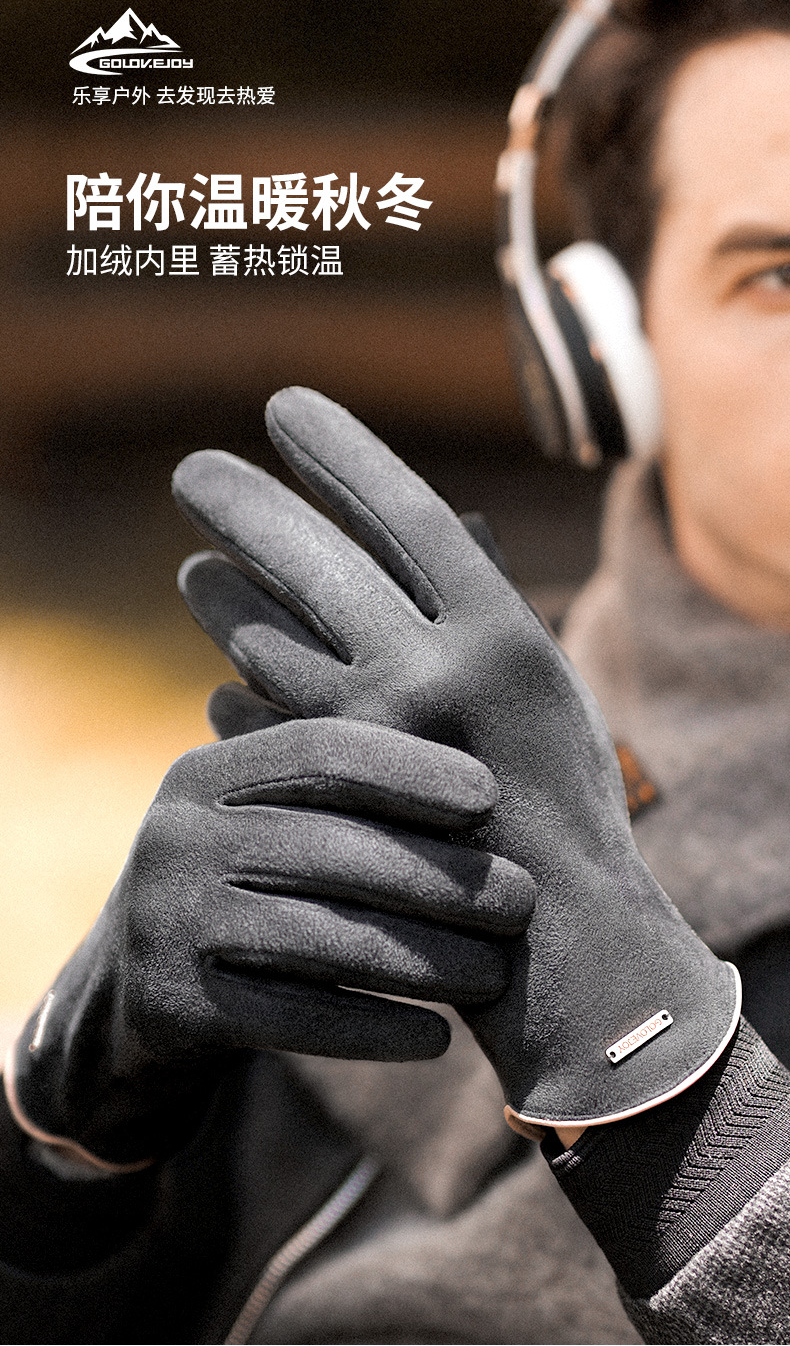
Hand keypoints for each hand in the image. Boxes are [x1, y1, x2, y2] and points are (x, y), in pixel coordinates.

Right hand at [4, 718, 533, 1167]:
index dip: (408, 769)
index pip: (318, 751)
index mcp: (204, 773)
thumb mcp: (258, 824)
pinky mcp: (173, 1005)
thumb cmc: (238, 891)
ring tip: (494, 972)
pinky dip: (373, 1028)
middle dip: (436, 876)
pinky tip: (436, 1037)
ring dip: (422, 959)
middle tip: (519, 899)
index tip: (489, 794)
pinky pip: (294, 1019)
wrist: (126, 996)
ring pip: (318, 937)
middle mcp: (175, 836)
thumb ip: (336, 795)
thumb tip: (489, 767)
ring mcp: (167, 921)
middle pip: (328, 847)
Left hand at [173, 386, 740, 1134]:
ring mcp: (373, 744)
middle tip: (191, 470)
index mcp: (501, 634)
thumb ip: (479, 607)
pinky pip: (260, 722)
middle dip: (243, 505)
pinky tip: (228, 684)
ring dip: (221, 598)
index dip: (341, 452)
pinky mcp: (328, 801)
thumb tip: (416, 523)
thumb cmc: (555, 799)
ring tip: (196, 571)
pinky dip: (241, 696)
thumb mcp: (539, 689)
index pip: (406, 513)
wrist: (547, 938)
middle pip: (313, 560)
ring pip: (265, 641)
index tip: (286, 408)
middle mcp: (434, 675)